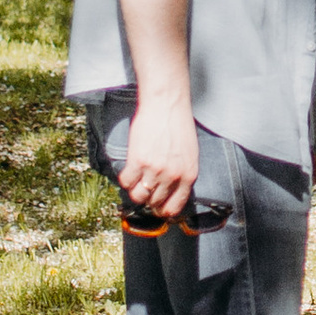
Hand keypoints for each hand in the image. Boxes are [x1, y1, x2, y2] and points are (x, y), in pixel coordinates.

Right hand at [117, 84, 198, 219]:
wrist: (166, 104)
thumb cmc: (179, 125)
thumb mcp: (190, 153)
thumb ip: (183, 173)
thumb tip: (171, 191)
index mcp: (189, 175)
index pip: (174, 207)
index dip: (163, 210)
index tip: (157, 207)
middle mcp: (172, 176)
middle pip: (155, 203)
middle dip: (148, 199)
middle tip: (145, 188)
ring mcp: (154, 170)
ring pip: (139, 196)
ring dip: (135, 191)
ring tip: (137, 180)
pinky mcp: (138, 161)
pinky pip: (126, 182)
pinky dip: (125, 179)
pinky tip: (129, 170)